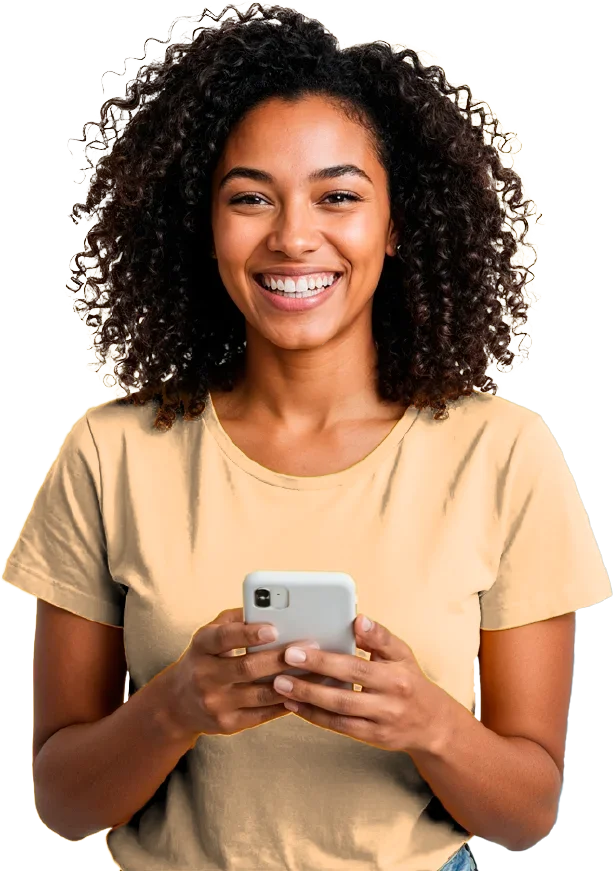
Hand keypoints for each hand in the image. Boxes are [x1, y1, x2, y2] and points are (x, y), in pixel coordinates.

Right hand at [166, 607, 319, 739]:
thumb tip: (269, 607)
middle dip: (281, 658)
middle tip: (310, 647)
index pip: (223, 638)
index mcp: (201, 646)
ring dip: (292, 682)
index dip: (248, 633)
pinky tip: (304, 692)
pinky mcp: (227, 724)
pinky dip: (286, 703)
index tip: (274, 629)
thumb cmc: (204, 658)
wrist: (177, 704)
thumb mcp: (210, 634)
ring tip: (316, 671)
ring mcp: (216, 703)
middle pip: (247, 668)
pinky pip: (263, 714)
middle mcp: (205, 676)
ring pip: (261, 693)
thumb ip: (236, 619)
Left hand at [272, 614, 446, 753]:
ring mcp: (380, 723)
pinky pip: (339, 728)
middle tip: (283, 664)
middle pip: (345, 692)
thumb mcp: (402, 654)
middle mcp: (389, 702)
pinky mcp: (372, 738)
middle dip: (310, 678)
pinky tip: (294, 705)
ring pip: (339, 713)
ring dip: (307, 699)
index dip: (327, 659)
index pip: (356, 666)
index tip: (300, 647)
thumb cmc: (411, 681)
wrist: (433, 724)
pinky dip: (315, 716)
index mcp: (395, 675)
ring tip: (280, 685)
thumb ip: (378, 637)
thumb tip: (357, 619)